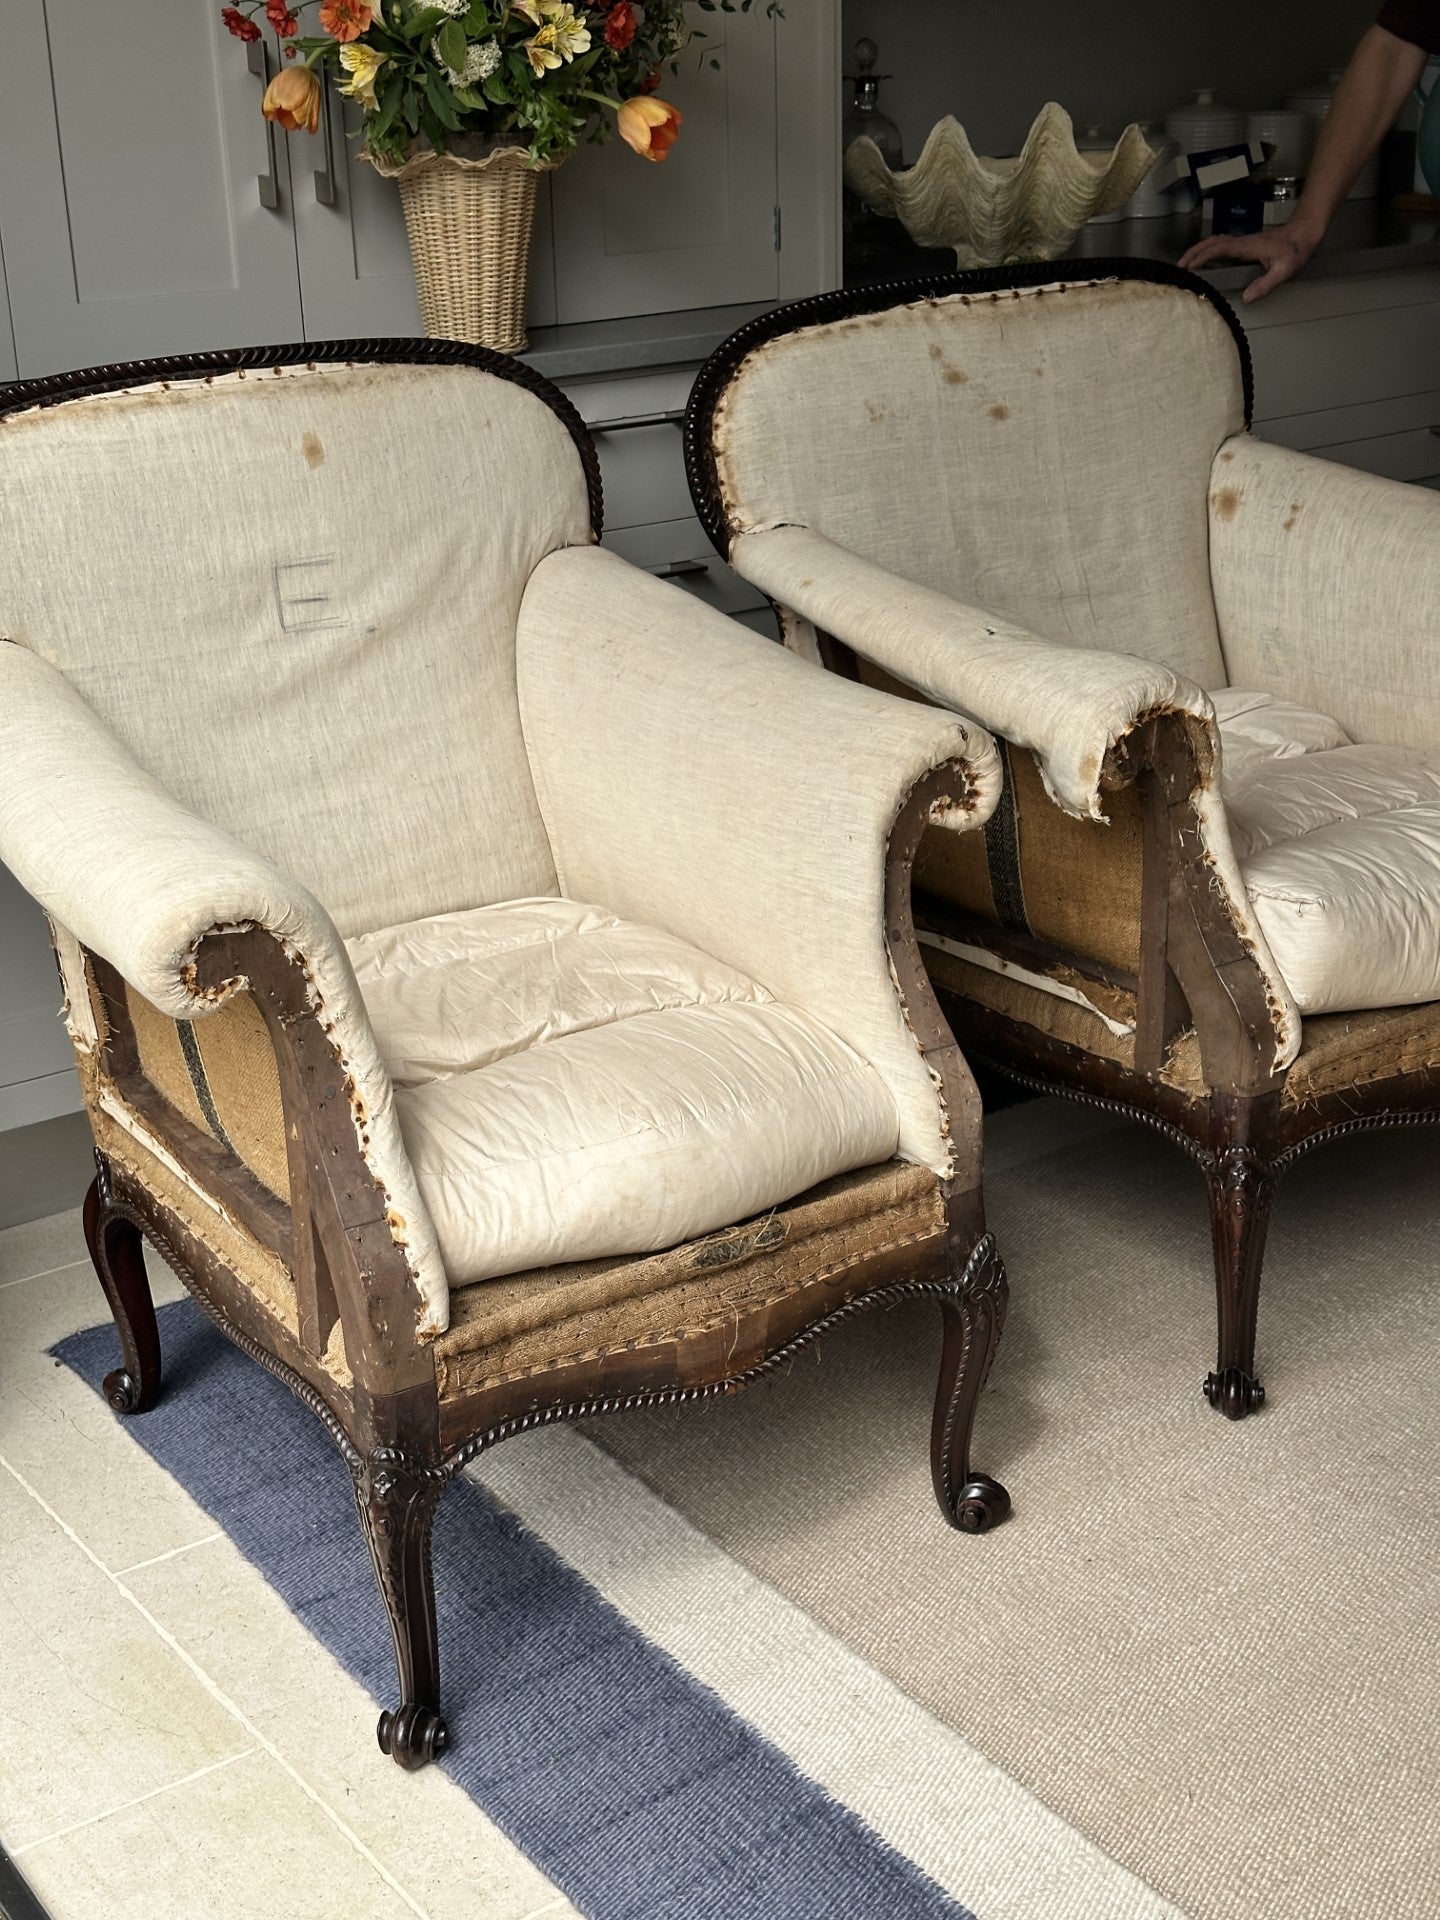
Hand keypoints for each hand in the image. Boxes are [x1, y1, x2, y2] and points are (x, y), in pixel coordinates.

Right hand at [1177, 226, 1315, 301]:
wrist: (1303, 233)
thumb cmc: (1295, 251)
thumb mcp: (1284, 271)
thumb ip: (1265, 285)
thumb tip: (1246, 298)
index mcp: (1247, 247)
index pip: (1218, 249)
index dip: (1201, 257)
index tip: (1188, 267)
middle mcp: (1241, 242)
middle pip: (1210, 243)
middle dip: (1192, 254)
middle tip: (1176, 267)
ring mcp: (1241, 241)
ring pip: (1213, 242)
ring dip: (1197, 251)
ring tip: (1184, 264)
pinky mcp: (1243, 244)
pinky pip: (1219, 245)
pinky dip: (1206, 250)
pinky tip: (1203, 259)